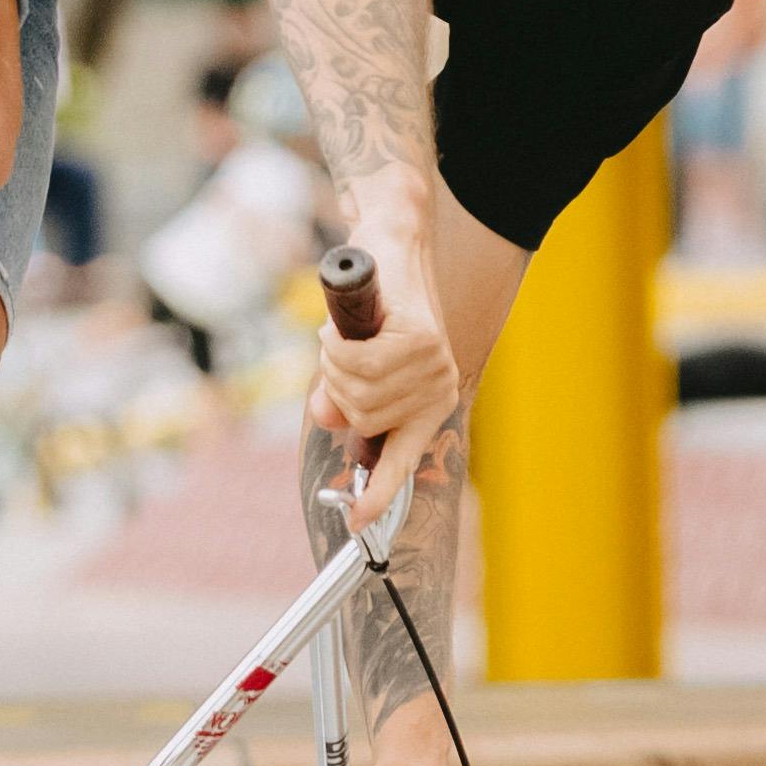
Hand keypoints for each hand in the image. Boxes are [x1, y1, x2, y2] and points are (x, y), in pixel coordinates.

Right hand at [305, 242, 458, 522]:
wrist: (392, 244)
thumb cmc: (376, 303)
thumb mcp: (358, 359)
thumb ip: (345, 396)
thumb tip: (328, 419)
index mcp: (427, 403)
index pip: (401, 461)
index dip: (378, 494)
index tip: (357, 522)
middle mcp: (436, 390)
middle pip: (362, 420)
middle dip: (335, 389)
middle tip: (337, 354)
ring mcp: (432, 366)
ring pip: (357, 393)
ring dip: (334, 363)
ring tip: (342, 336)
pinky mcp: (420, 341)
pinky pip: (357, 363)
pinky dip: (336, 345)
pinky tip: (341, 327)